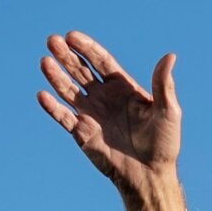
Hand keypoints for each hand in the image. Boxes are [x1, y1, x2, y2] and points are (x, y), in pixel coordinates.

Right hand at [36, 30, 184, 210]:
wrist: (150, 174)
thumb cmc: (163, 143)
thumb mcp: (168, 111)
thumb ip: (163, 84)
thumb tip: (170, 56)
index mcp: (122, 87)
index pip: (101, 61)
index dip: (86, 48)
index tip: (72, 36)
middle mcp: (104, 97)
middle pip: (81, 71)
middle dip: (66, 56)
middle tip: (51, 40)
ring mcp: (91, 114)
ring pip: (68, 90)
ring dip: (55, 76)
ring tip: (44, 61)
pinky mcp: (82, 133)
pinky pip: (63, 118)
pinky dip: (52, 107)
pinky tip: (42, 95)